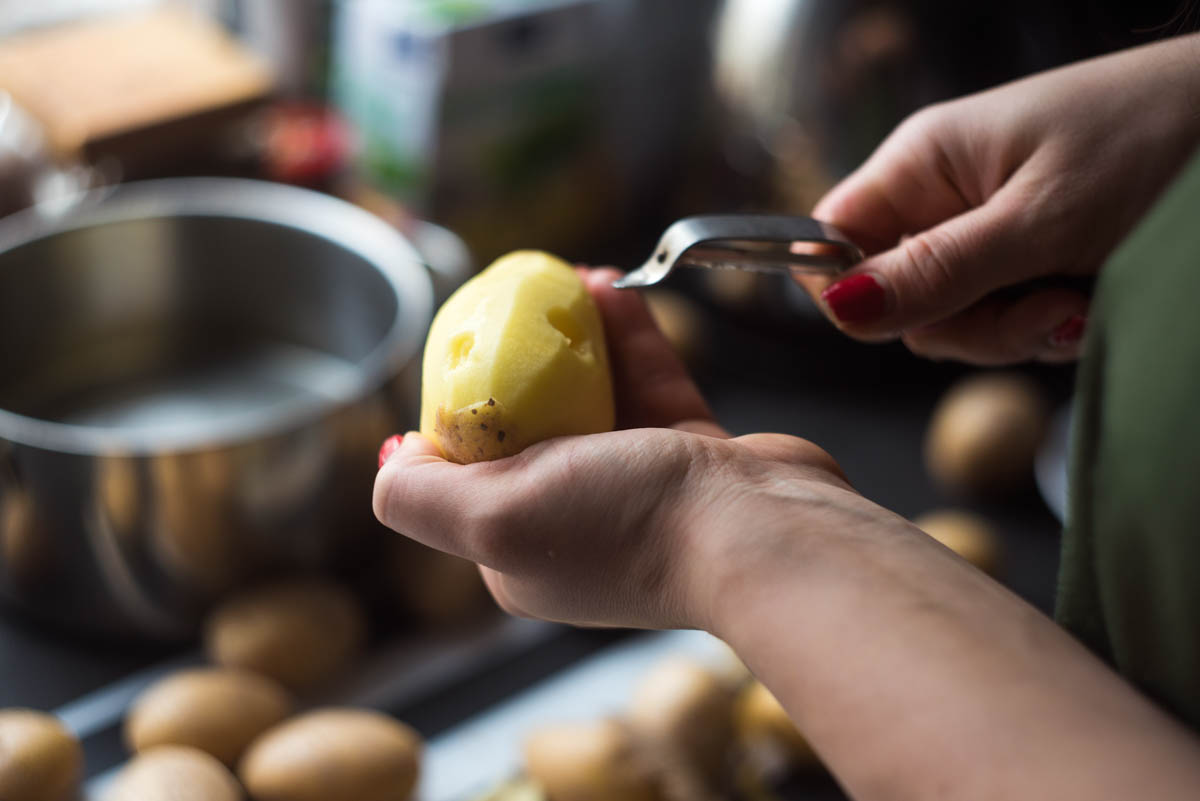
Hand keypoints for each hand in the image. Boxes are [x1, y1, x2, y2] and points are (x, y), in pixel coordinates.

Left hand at [373, 269, 854, 629]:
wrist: (767, 535)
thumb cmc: (629, 526)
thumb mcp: (493, 518)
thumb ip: (420, 495)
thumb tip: (387, 459)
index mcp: (519, 551)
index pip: (466, 476)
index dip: (456, 414)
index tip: (463, 357)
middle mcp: (574, 524)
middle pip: (530, 429)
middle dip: (518, 362)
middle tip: (515, 302)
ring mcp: (638, 491)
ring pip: (593, 398)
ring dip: (576, 337)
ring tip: (566, 277)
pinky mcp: (694, 458)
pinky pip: (649, 385)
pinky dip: (630, 338)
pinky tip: (613, 286)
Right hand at [801, 33, 1199, 364]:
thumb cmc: (1153, 137)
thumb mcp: (1039, 219)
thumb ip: (937, 271)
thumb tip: (841, 308)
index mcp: (923, 164)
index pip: (832, 237)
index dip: (847, 288)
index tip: (901, 316)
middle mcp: (944, 199)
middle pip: (895, 297)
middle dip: (964, 324)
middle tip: (1038, 309)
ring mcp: (987, 233)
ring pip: (953, 321)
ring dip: (1015, 332)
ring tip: (1078, 301)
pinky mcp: (1030, 260)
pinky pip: (1004, 321)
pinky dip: (1046, 327)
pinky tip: (1089, 304)